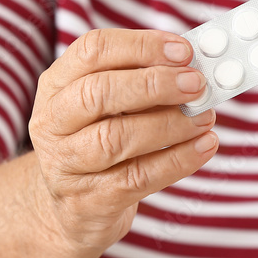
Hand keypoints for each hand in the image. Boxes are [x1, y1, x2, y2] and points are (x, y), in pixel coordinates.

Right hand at [27, 29, 217, 257]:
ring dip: (170, 124)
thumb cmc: (100, 143)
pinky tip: (204, 146)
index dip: (141, 46)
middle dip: (155, 84)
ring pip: (116, 137)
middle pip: (98, 92)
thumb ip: (144, 82)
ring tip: (204, 117)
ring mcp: (65, 165)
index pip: (92, 50)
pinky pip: (137, 177)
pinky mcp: (88, 202)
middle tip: (197, 84)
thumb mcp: (109, 107)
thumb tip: (193, 68)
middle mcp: (52, 122)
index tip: (184, 51)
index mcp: (57, 85)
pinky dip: (177, 160)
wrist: (75, 210)